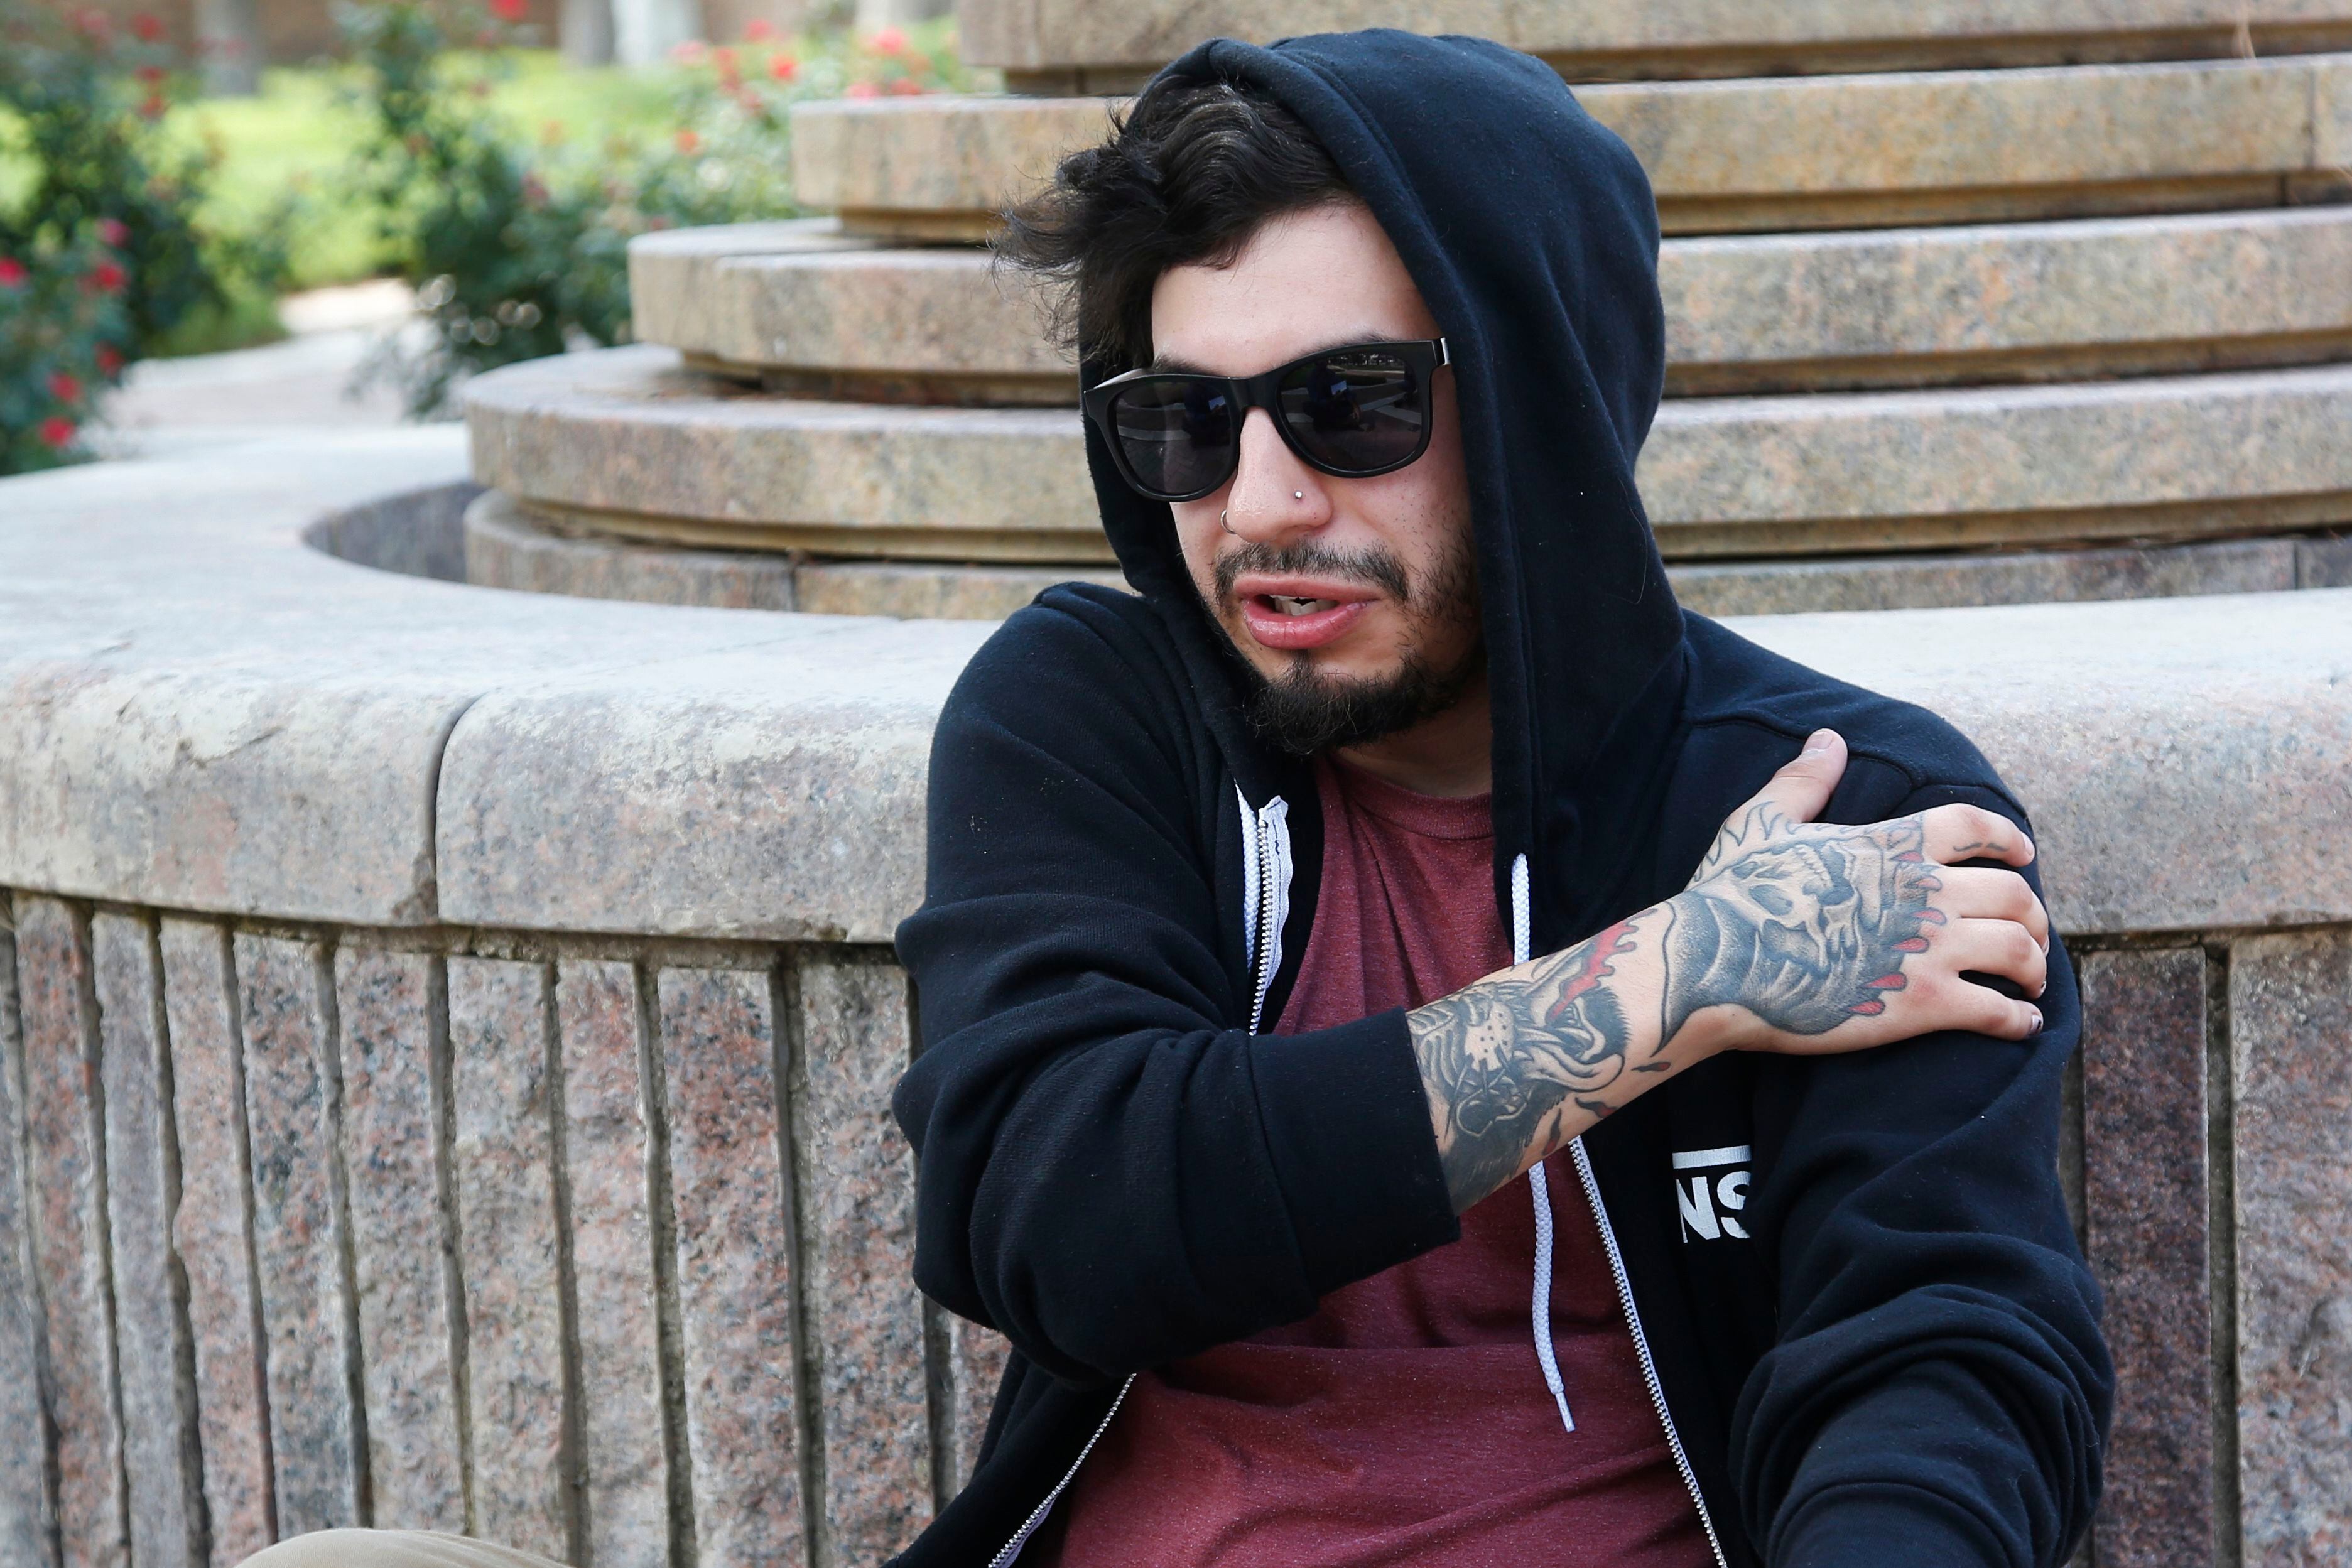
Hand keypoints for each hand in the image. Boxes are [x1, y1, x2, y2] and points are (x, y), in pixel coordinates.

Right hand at [1670, 729, 2049, 1054]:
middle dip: (2034, 917)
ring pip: (2019, 950)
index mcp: (1891, 845)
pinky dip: (2020, 1019)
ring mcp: (1928, 950)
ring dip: (2036, 967)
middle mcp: (1924, 892)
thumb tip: (1829, 738)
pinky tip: (2024, 1024)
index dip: (2008, 839)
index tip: (2023, 854)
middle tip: (2030, 937)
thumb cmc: (1732, 892)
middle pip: (2015, 894)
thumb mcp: (1761, 822)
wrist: (1715, 963)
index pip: (1974, 826)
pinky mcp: (1922, 1005)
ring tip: (2031, 983)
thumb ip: (1803, 780)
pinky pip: (1998, 1011)